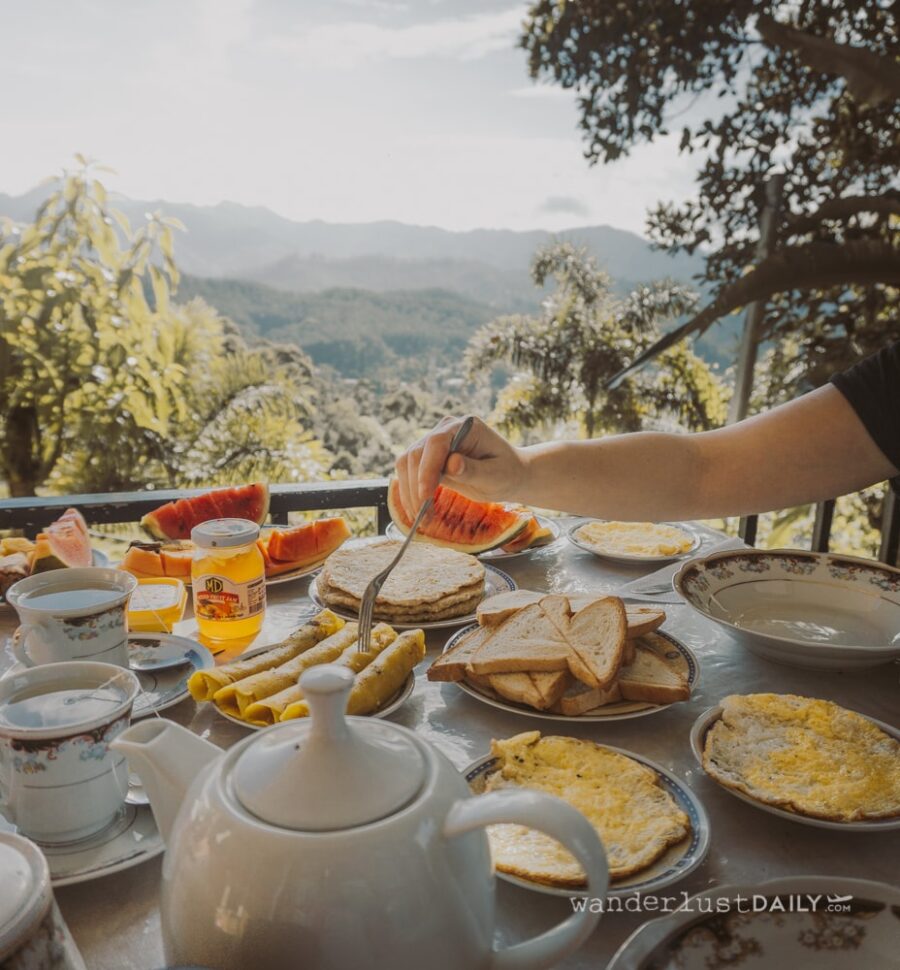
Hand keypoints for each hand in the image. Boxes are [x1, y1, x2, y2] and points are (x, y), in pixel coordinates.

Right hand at [395, 415, 523, 514]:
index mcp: (465, 427)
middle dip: (415, 485)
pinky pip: (409, 473)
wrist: (506, 475)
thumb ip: (474, 469)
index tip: (426, 495)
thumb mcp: (495, 475)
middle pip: (417, 453)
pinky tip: (418, 511)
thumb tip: (452, 464)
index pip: (437, 442)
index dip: (428, 468)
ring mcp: (433, 443)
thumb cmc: (505, 473)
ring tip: (420, 518)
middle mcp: (445, 430)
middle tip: (422, 515)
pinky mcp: (427, 459)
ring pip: (407, 463)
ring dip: (409, 492)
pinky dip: (410, 493)